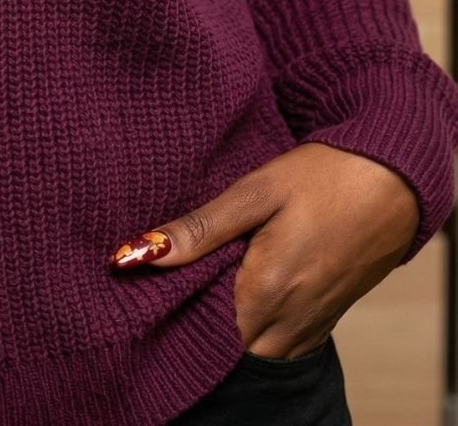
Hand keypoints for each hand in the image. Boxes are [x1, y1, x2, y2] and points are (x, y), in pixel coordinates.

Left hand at [107, 142, 420, 358]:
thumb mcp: (256, 191)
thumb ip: (200, 229)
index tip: (154, 291)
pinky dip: (260, 331)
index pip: (205, 335)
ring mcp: (312, 324)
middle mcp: (290, 320)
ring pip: (257, 353)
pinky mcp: (327, 319)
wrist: (394, 180)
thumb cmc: (324, 177)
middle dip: (201, 328)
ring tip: (207, 287)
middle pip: (230, 351)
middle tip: (178, 286)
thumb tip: (137, 254)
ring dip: (230, 331)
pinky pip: (284, 345)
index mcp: (265, 290)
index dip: (175, 318)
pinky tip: (245, 294)